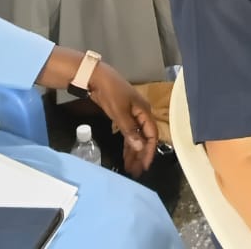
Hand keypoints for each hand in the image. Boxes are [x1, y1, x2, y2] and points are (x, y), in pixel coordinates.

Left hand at [87, 62, 158, 176]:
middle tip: (136, 171)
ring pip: (137, 137)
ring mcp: (132, 116)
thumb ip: (130, 130)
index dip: (149, 151)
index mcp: (144, 112)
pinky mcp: (123, 117)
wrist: (98, 78)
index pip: (152, 135)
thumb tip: (141, 147)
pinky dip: (128, 145)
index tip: (145, 166)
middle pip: (145, 138)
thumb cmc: (111, 93)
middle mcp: (141, 115)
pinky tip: (126, 155)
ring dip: (134, 152)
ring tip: (131, 168)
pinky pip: (129, 134)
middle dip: (141, 155)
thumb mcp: (120, 112)